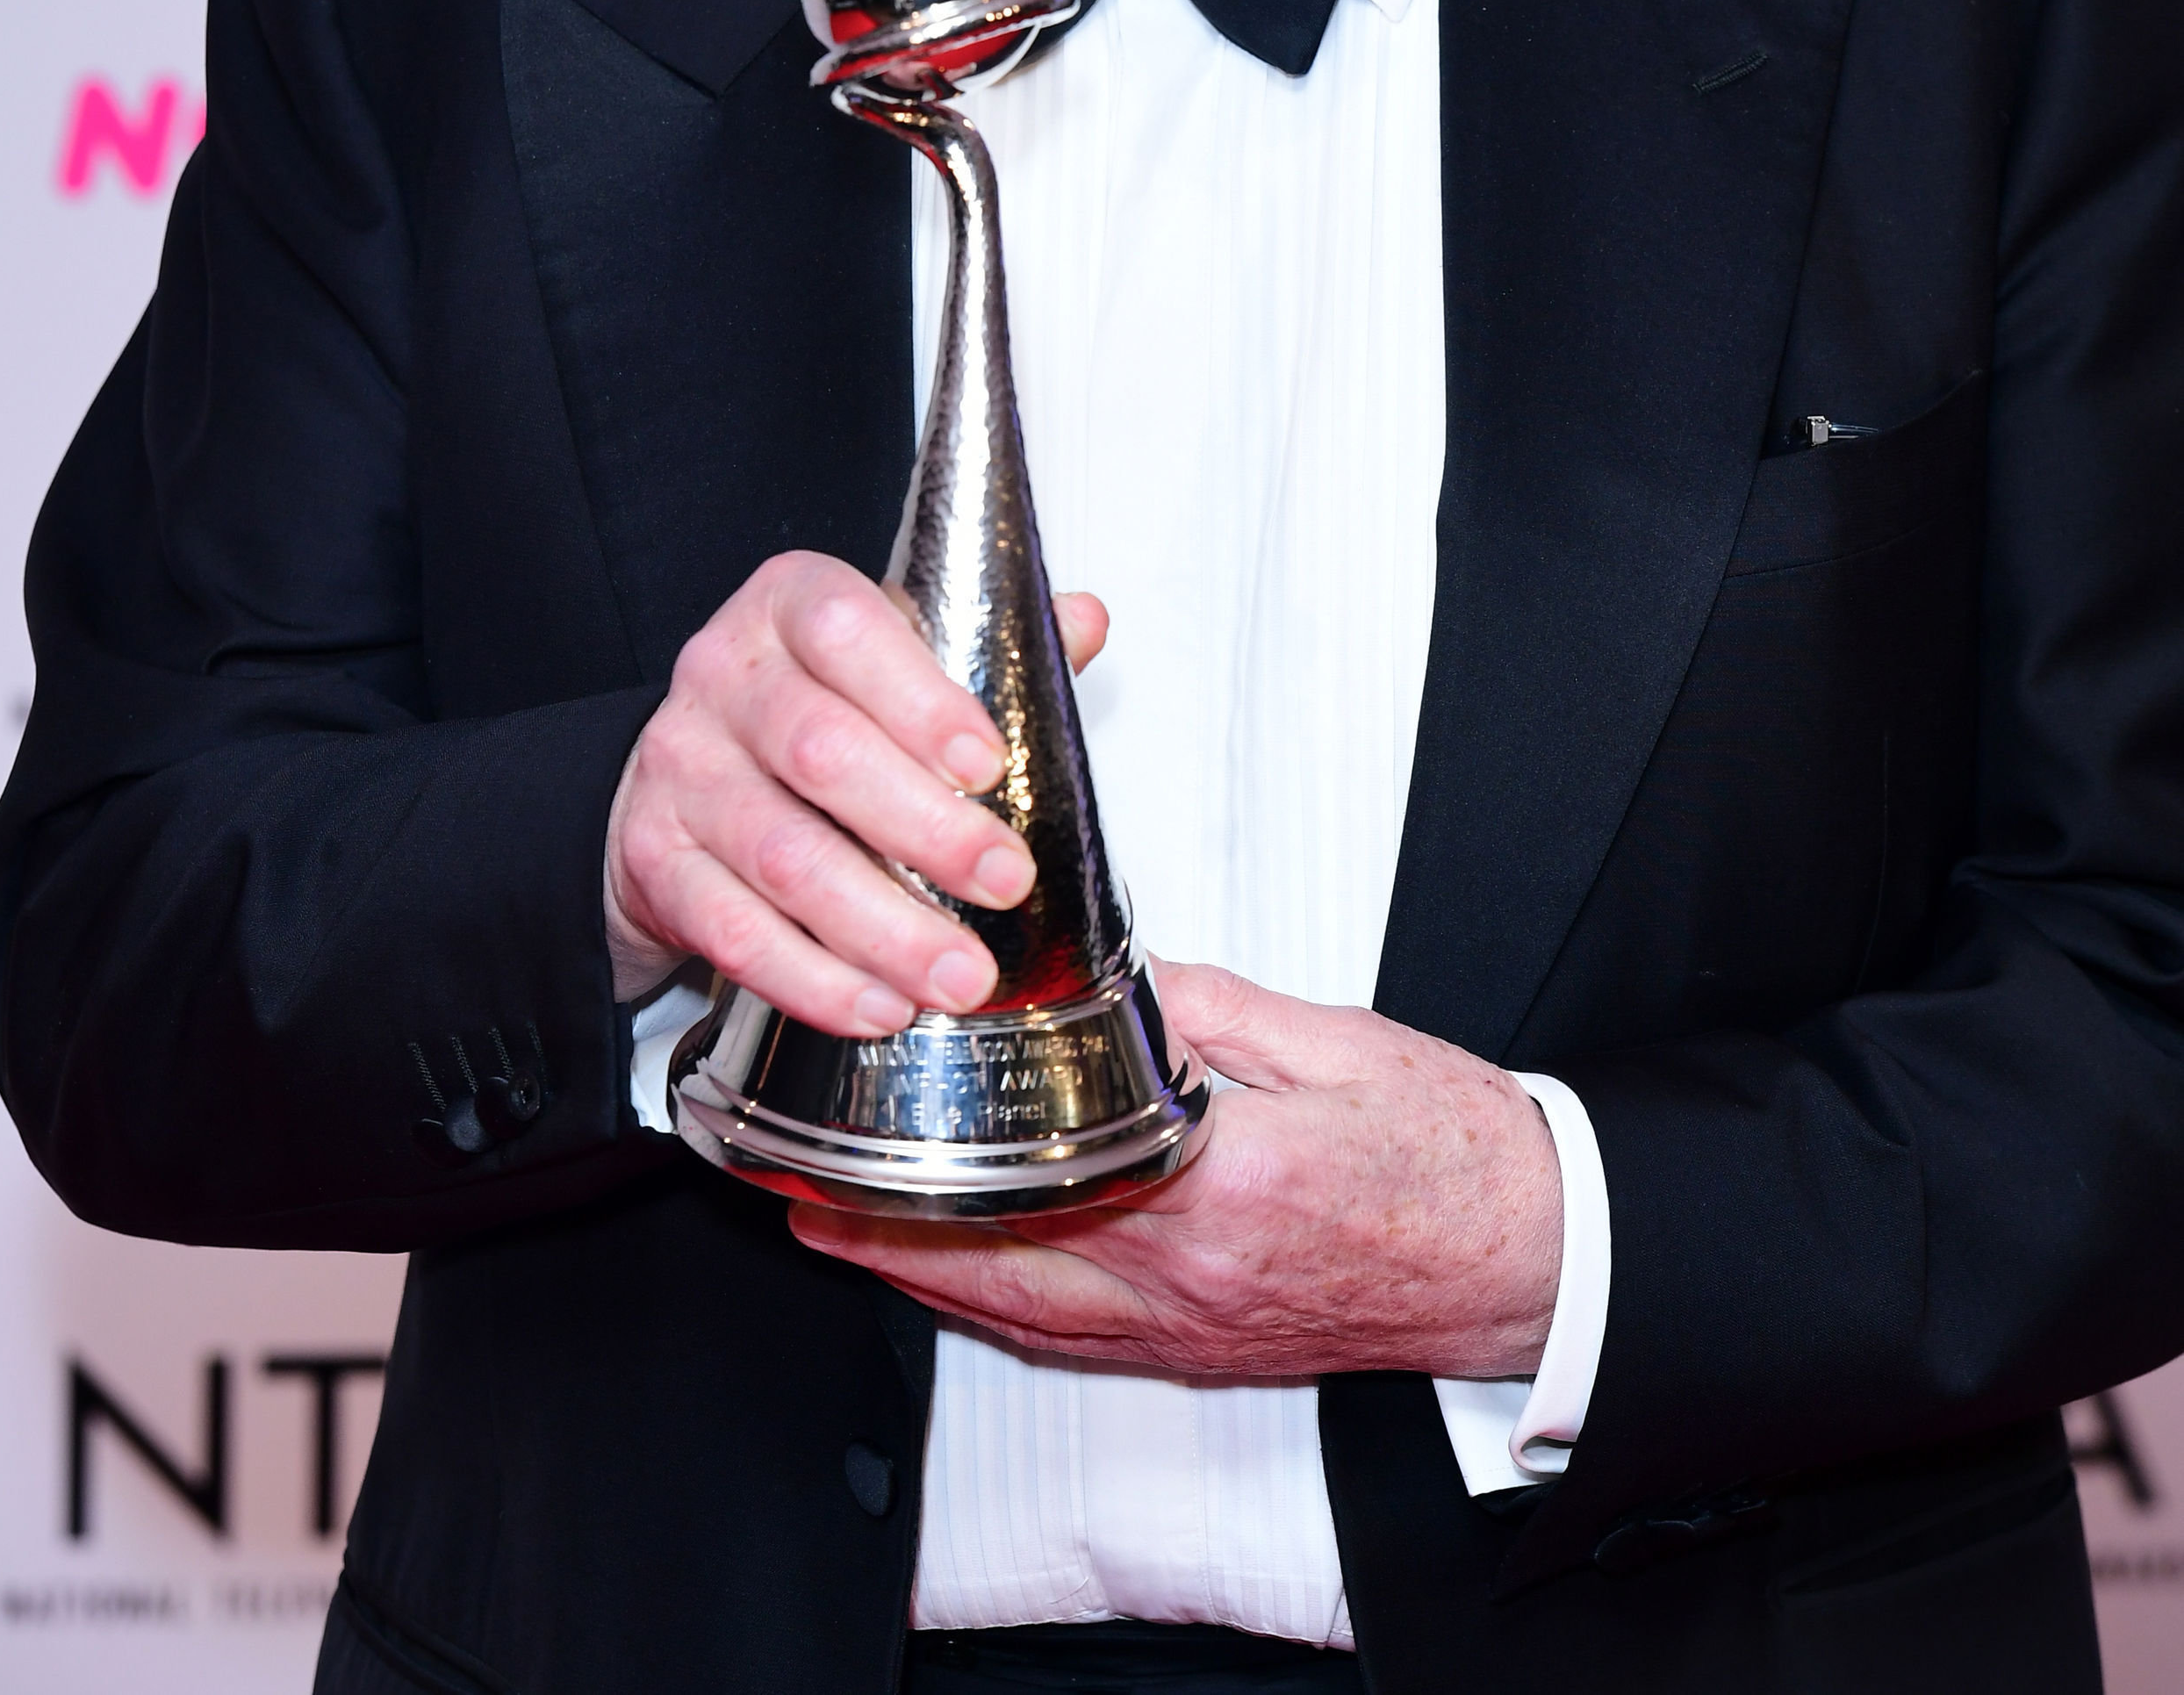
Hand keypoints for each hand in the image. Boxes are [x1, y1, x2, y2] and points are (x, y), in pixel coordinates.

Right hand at [602, 550, 1108, 1031]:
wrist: (677, 777)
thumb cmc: (807, 709)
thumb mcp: (889, 655)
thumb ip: (986, 644)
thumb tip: (1086, 622)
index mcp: (787, 607)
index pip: (846, 630)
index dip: (920, 699)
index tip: (989, 764)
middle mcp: (722, 677)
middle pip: (819, 750)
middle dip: (925, 829)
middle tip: (1006, 882)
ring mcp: (681, 771)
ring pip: (783, 855)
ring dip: (882, 927)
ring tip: (960, 974)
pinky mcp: (656, 864)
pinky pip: (734, 932)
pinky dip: (813, 979)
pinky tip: (880, 1004)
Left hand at [788, 961, 1563, 1380]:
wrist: (1539, 1259)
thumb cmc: (1454, 1150)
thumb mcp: (1333, 1041)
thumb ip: (1205, 1011)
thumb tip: (1110, 979)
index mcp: (1224, 1184)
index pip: (1055, 1160)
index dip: (949, 1140)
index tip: (874, 1101)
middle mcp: (1191, 1276)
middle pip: (1002, 1254)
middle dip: (886, 1223)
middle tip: (791, 1179)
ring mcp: (1192, 1330)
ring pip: (1019, 1309)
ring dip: (915, 1273)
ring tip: (825, 1227)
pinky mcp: (1203, 1352)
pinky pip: (1069, 1339)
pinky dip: (991, 1310)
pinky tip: (943, 1283)